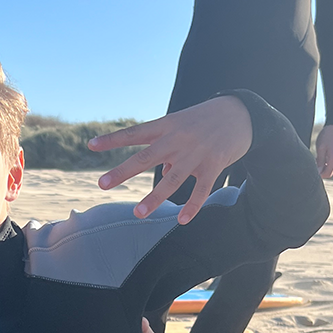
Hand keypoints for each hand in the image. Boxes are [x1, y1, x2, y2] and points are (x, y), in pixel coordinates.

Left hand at [89, 96, 252, 223]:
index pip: (134, 133)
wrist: (242, 112)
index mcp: (166, 127)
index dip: (112, 140)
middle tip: (101, 184)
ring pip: (171, 179)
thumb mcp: (181, 127)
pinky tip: (181, 221)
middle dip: (122, 172)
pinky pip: (201, 189)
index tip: (91, 146)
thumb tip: (164, 176)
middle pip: (145, 157)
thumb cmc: (204, 121)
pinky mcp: (214, 164)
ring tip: (137, 213)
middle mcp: (177, 139)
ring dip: (154, 197)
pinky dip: (192, 206)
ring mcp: (195, 153)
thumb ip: (168, 150)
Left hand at [315, 124, 332, 177]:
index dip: (319, 175)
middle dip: (321, 171)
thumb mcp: (320, 148)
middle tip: (312, 164)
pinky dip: (326, 163)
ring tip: (316, 159)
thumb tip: (317, 172)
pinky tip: (320, 157)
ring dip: (323, 167)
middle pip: (329, 172)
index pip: (327, 174)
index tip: (312, 172)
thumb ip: (319, 161)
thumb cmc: (326, 136)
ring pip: (331, 168)